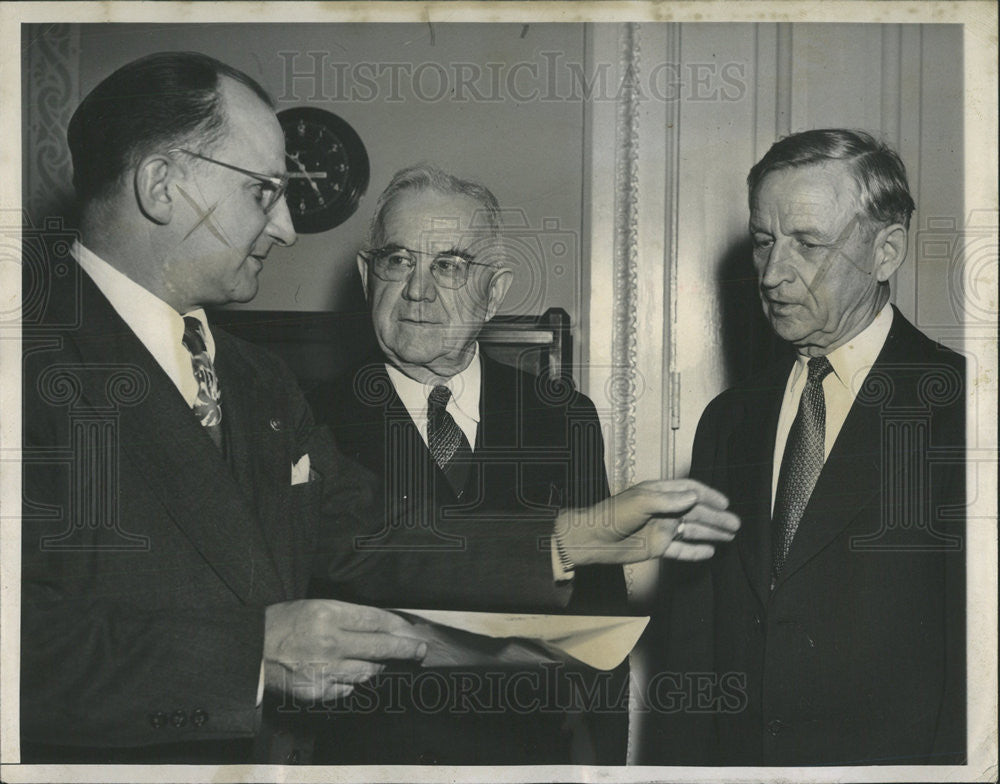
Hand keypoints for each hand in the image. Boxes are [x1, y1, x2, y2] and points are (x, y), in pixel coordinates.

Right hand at [263, 599, 426, 701]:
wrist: (251, 651)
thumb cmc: (285, 624)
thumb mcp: (317, 606)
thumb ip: (349, 617)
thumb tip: (383, 627)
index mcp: (329, 614)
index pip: (376, 621)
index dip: (398, 627)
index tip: (411, 632)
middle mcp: (330, 642)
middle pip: (381, 647)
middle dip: (406, 650)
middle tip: (420, 651)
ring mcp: (324, 669)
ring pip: (368, 671)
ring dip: (378, 667)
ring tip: (382, 662)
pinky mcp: (318, 691)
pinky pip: (348, 689)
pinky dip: (352, 682)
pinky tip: (347, 673)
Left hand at [555, 479, 739, 565]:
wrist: (593, 539)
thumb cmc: (613, 515)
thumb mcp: (641, 501)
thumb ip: (669, 500)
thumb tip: (694, 497)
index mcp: (659, 494)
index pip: (689, 491)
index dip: (708, 496)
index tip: (725, 503)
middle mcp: (663, 510)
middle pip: (695, 512)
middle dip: (716, 518)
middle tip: (735, 524)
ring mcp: (661, 529)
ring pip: (692, 531)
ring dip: (711, 533)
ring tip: (730, 536)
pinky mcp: (657, 548)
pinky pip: (681, 550)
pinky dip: (695, 551)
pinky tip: (710, 551)